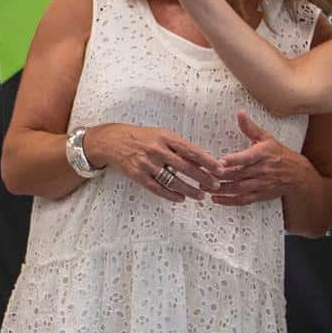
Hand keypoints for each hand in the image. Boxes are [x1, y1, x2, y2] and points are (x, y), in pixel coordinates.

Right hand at [83, 122, 221, 201]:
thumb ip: (178, 146)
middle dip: (202, 177)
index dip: (207, 160)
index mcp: (165, 137)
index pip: (191, 150)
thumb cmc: (141, 137)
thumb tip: (201, 159)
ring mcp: (147, 164)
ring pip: (172, 180)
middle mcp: (157, 150)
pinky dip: (170, 195)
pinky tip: (181, 198)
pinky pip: (157, 188)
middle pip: (185, 167)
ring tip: (200, 195)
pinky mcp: (138, 175)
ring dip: (189, 189)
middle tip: (215, 185)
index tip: (219, 168)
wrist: (112, 141)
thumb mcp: (161, 135)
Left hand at [212, 111, 309, 205]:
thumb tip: (240, 113)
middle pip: (238, 174)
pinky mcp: (260, 195)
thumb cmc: (279, 154)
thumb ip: (250, 128)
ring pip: (238, 188)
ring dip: (221, 189)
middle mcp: (261, 170)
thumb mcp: (266, 138)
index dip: (234, 160)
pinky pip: (243, 200)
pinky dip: (229, 201)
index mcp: (262, 154)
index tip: (221, 161)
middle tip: (203, 174)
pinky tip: (216, 199)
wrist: (297, 174)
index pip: (247, 157)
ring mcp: (260, 184)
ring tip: (205, 187)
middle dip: (219, 176)